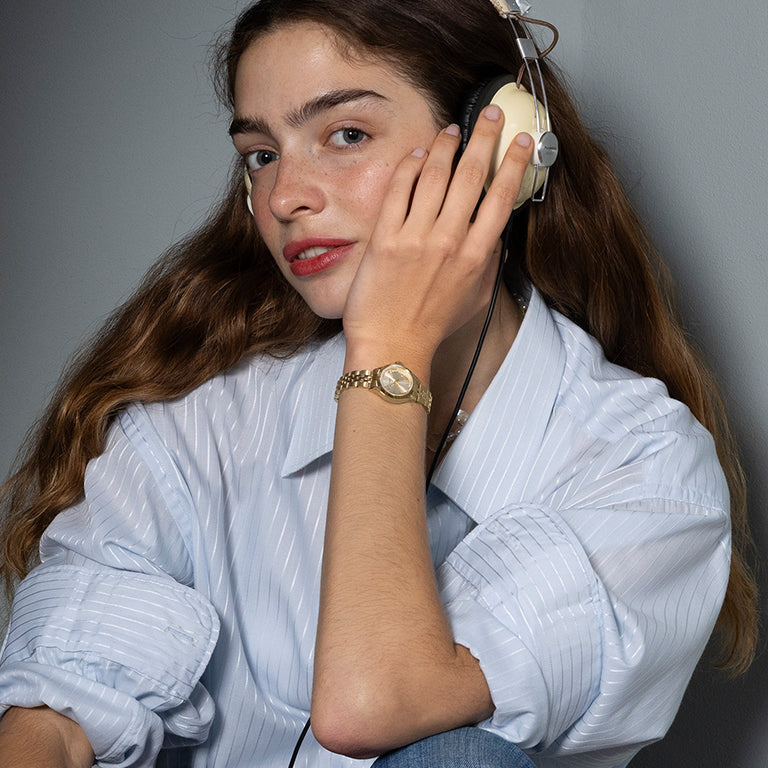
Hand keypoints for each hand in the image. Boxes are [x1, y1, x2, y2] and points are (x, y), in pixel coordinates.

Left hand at [342, 104, 533, 373]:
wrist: (393, 345)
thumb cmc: (433, 324)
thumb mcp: (476, 296)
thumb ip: (489, 261)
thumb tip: (495, 231)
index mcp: (476, 255)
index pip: (502, 196)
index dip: (514, 162)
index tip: (521, 141)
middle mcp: (449, 241)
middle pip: (472, 174)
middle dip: (484, 136)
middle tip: (489, 114)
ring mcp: (416, 237)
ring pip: (436, 174)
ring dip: (447, 145)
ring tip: (452, 131)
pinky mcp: (385, 237)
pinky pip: (400, 188)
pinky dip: (411, 165)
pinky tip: (419, 154)